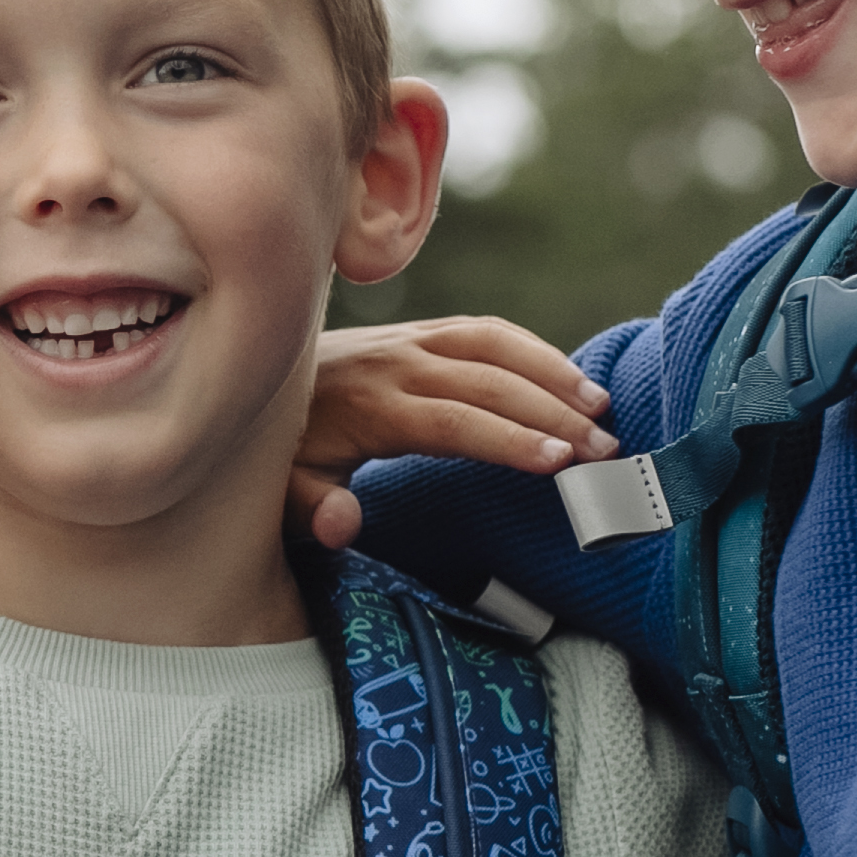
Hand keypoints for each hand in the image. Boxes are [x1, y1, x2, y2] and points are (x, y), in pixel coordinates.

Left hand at [288, 317, 611, 548]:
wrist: (252, 372)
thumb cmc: (278, 446)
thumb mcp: (279, 490)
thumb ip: (312, 510)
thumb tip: (343, 525)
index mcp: (368, 406)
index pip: (452, 422)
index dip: (507, 441)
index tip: (560, 462)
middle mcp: (396, 363)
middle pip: (487, 383)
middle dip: (551, 415)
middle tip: (605, 450)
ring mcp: (410, 339)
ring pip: (494, 345)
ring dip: (552, 373)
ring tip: (601, 409)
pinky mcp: (420, 330)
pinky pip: (485, 331)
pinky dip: (532, 350)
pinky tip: (568, 379)